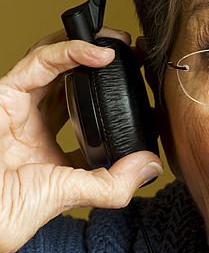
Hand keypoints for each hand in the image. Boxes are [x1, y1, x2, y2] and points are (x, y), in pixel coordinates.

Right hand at [0, 29, 162, 252]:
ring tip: (120, 42)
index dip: (114, 103)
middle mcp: (35, 123)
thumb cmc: (8, 209)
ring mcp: (21, 105)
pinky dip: (70, 51)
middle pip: (71, 80)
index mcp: (51, 149)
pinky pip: (41, 61)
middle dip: (103, 65)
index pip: (87, 117)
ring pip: (55, 61)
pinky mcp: (7, 91)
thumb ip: (113, 183)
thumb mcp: (72, 195)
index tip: (144, 99)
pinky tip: (99, 53)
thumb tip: (151, 166)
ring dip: (88, 46)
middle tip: (134, 56)